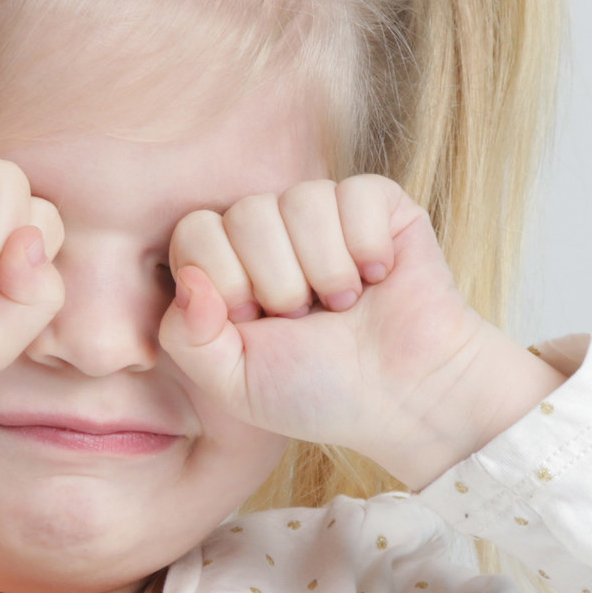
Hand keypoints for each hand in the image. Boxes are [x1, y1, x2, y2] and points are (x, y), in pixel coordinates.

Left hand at [154, 175, 558, 481]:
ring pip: (301, 200)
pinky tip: (379, 277)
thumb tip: (190, 280)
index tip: (257, 324)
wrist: (405, 398)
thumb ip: (186, 339)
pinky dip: (367, 245)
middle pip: (245, 214)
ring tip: (344, 305)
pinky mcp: (378, 205)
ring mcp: (324, 214)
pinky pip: (355, 194)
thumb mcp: (234, 384)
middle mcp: (272, 233)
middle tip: (306, 319)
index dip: (225, 281)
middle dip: (278, 283)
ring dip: (326, 270)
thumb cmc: (319, 393)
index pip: (195, 233)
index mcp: (230, 267)